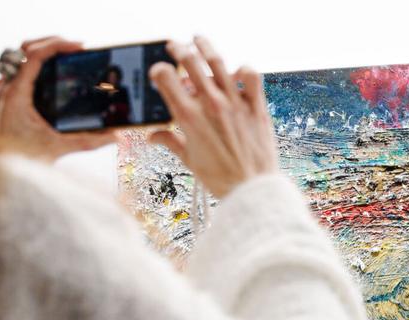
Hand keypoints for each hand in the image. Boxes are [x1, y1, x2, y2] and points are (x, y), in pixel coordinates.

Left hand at [0, 37, 117, 160]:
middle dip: (53, 42)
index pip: (34, 55)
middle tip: (76, 48)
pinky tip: (51, 70)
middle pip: (27, 48)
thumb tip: (114, 136)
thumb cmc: (22, 160)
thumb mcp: (59, 148)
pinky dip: (37, 63)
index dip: (57, 45)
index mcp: (17, 94)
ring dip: (44, 49)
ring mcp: (8, 91)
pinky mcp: (11, 97)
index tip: (78, 47)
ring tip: (66, 53)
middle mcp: (9, 88)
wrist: (1, 170)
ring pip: (22, 55)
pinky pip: (21, 69)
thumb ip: (88, 141)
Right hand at [146, 37, 278, 197]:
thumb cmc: (220, 179)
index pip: (166, 78)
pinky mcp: (256, 106)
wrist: (251, 189)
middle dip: (179, 49)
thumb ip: (170, 142)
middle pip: (190, 61)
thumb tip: (152, 136)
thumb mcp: (189, 161)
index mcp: (189, 118)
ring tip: (199, 41)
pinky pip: (250, 75)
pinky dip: (243, 69)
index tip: (159, 71)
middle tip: (176, 46)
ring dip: (206, 47)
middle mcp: (210, 105)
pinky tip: (237, 72)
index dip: (159, 70)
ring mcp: (235, 103)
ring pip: (218, 62)